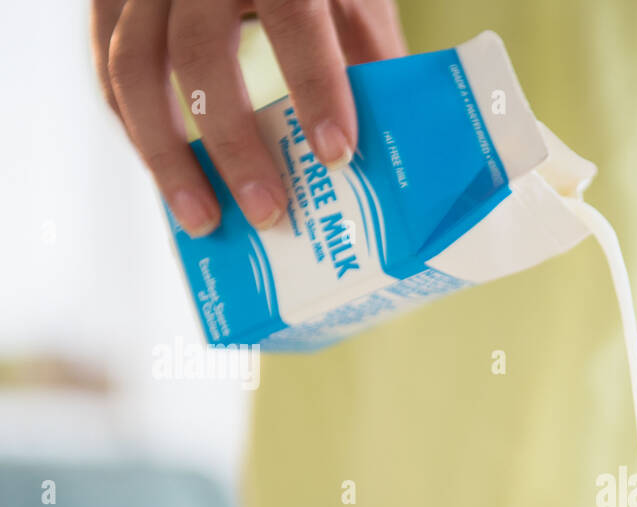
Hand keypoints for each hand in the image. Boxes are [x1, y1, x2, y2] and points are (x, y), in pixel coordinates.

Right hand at [92, 0, 405, 235]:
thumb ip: (367, 55)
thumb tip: (394, 153)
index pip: (293, 19)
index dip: (315, 87)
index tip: (337, 154)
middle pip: (198, 54)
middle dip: (233, 145)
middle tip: (269, 213)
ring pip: (131, 68)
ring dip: (165, 156)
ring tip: (203, 220)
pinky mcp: (110, 0)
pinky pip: (108, 70)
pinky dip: (135, 130)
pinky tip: (169, 180)